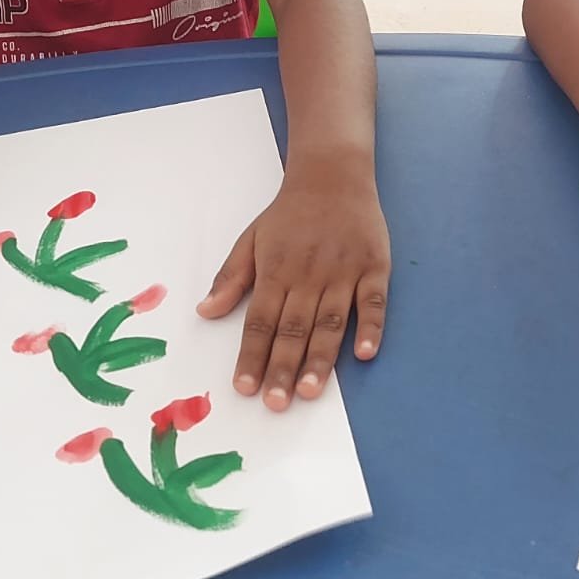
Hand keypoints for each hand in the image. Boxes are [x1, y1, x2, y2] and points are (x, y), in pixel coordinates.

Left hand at [197, 156, 388, 411]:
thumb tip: (205, 312)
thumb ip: (231, 278)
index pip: (260, 321)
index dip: (252, 356)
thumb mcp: (251, 238)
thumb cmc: (290, 213)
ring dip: (321, 359)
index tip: (244, 387)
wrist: (334, 175)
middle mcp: (309, 275)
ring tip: (311, 391)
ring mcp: (344, 272)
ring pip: (331, 322)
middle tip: (276, 403)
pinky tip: (364, 354)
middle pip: (294, 328)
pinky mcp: (374, 267)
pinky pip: (374, 302)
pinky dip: (371, 328)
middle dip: (283, 367)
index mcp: (276, 270)